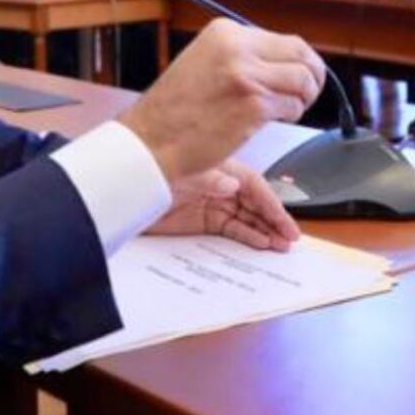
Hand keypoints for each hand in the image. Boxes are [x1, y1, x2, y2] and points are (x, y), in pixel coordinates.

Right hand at [117, 18, 325, 190]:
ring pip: (303, 79)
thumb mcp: (203, 61)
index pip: (283, 39)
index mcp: (224, 33)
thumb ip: (239, 56)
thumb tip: (280, 61)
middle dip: (312, 75)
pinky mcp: (254, 105)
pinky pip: (293, 106)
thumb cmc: (173, 111)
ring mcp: (247, 75)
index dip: (297, 61)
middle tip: (307, 93)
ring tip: (287, 109)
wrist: (151, 141)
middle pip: (301, 53)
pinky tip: (273, 121)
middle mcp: (237, 47)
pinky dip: (291, 115)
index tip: (296, 76)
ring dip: (303, 98)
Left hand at [146, 159, 298, 250]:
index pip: (255, 187)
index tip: (286, 224)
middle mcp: (221, 185)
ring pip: (246, 218)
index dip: (273, 206)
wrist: (125, 191)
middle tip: (289, 240)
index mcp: (221, 168)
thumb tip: (233, 187)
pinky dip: (247, 236)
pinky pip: (231, 229)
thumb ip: (209, 179)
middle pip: (255, 204)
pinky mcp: (203, 221)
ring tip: (279, 246)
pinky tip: (259, 244)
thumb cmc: (152, 172)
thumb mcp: (183, 173)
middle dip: (274, 222)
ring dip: (264, 231)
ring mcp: (213, 203)